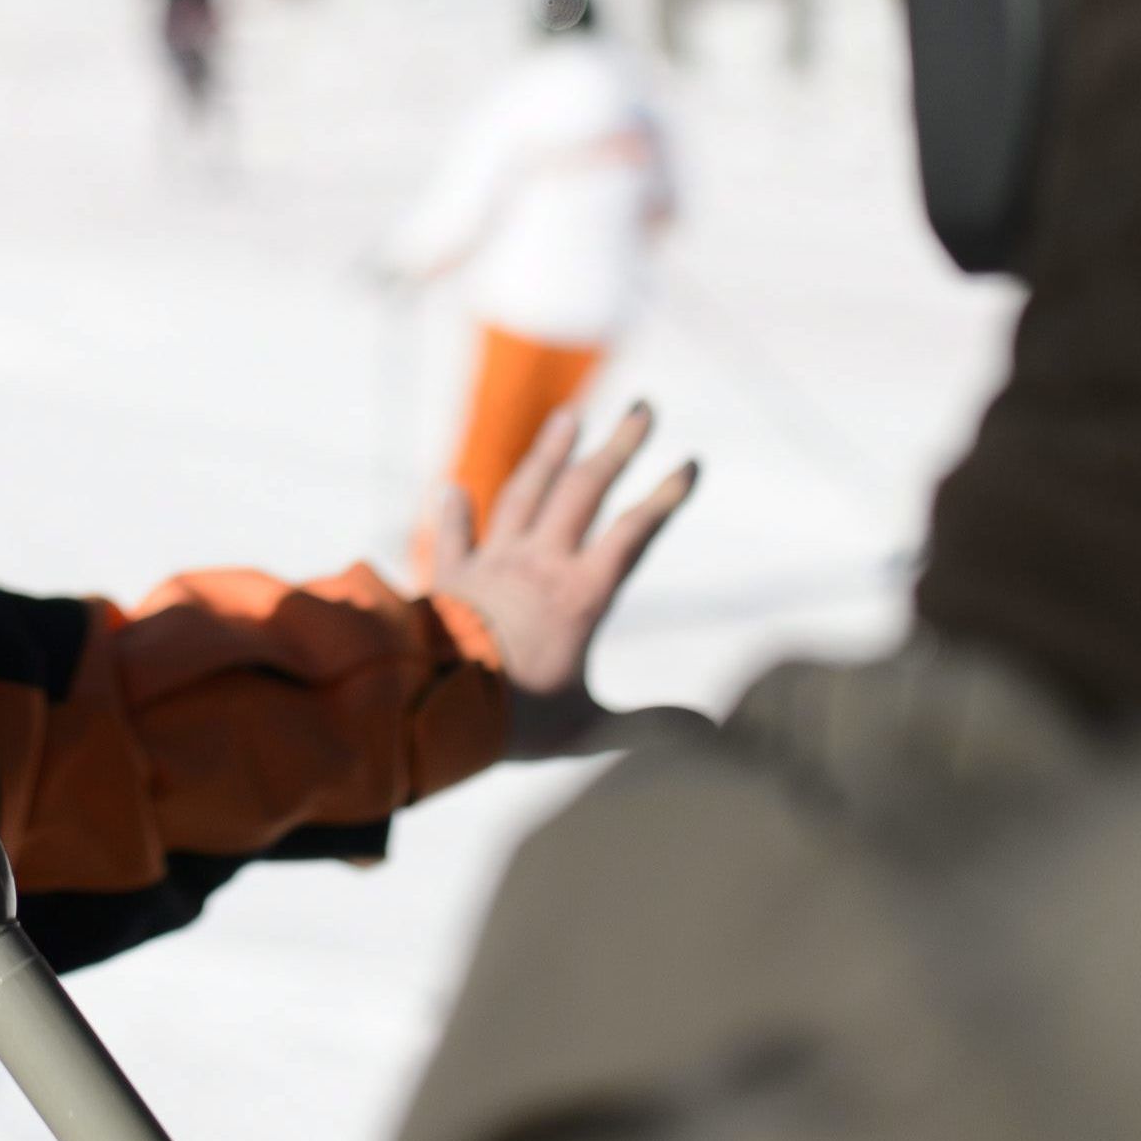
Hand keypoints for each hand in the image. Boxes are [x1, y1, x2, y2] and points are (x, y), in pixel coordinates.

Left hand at [422, 402, 696, 754]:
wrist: (429, 708)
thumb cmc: (513, 723)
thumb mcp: (590, 729)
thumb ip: (650, 725)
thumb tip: (712, 732)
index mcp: (581, 596)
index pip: (633, 533)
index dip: (665, 497)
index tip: (690, 463)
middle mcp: (539, 565)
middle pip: (585, 491)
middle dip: (618, 447)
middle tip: (644, 408)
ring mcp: (492, 564)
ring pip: (526, 494)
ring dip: (550, 453)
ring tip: (570, 416)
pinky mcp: (450, 577)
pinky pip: (454, 537)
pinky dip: (454, 512)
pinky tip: (453, 489)